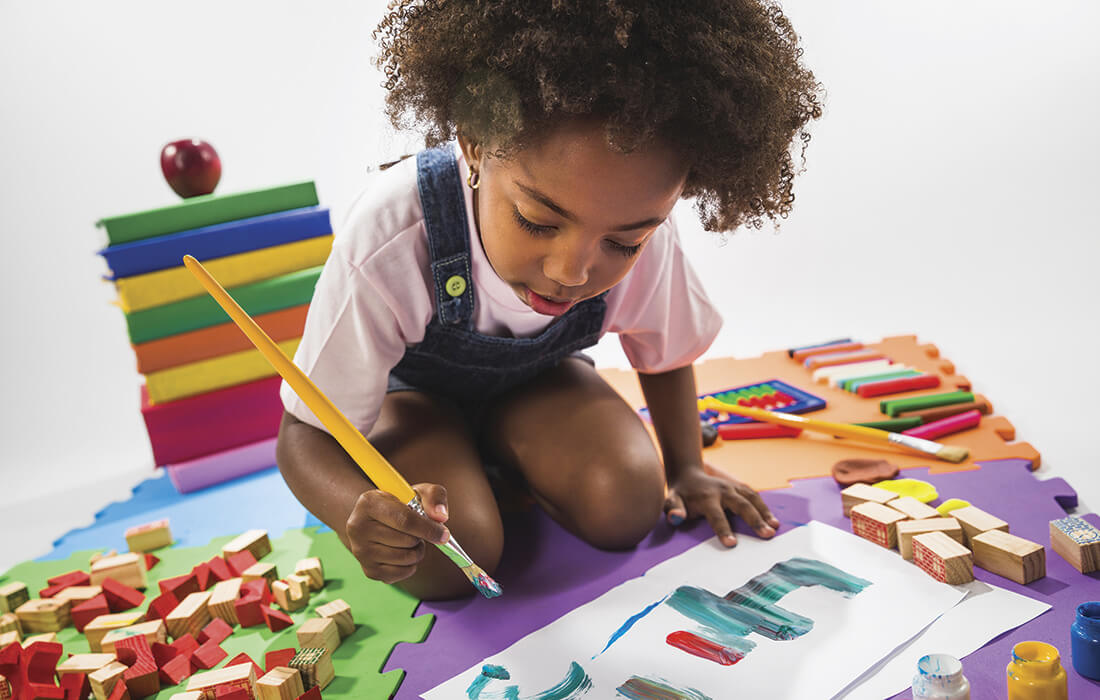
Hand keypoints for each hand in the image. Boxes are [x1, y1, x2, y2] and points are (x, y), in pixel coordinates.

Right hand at [345, 483, 449, 583]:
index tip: (444, 534)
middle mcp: (358, 527)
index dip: (428, 529)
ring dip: (417, 550)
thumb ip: (434, 496)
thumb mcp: (416, 492)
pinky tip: (404, 552)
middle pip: (407, 541)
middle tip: (418, 530)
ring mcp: (361, 551)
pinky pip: (402, 573)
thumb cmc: (400, 504)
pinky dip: (411, 565)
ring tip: (410, 539)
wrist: (376, 520)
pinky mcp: (369, 570)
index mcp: (369, 503)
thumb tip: (441, 517)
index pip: (404, 520)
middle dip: (421, 537)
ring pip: (406, 558)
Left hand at [664, 465, 779, 546]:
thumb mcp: (671, 501)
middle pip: (742, 505)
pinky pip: (754, 496)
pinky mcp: (739, 487)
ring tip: (775, 527)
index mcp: (706, 497)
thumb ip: (673, 510)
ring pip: (752, 498)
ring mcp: (732, 486)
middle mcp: (723, 490)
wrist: (688, 474)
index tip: (732, 544)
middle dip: (755, 520)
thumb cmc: (680, 495)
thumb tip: (676, 518)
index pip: (716, 516)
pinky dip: (765, 507)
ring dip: (765, 513)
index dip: (723, 530)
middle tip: (767, 535)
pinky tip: (773, 520)